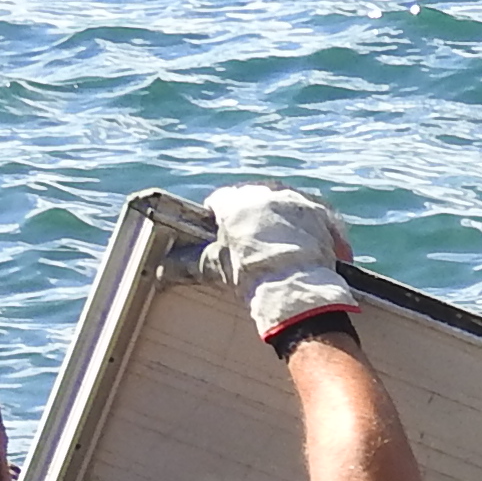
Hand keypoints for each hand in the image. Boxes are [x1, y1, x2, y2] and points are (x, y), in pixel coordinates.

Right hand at [201, 184, 361, 343]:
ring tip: (283, 242)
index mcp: (234, 202)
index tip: (222, 232)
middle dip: (252, 215)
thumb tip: (161, 270)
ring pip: (284, 203)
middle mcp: (264, 193)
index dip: (219, 217)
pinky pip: (315, 213)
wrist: (294, 287)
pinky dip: (314, 226)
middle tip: (254, 240)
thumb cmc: (250, 276)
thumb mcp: (215, 267)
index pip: (220, 201)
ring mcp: (295, 201)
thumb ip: (189, 263)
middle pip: (254, 199)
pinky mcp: (321, 213)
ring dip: (282, 218)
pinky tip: (314, 243)